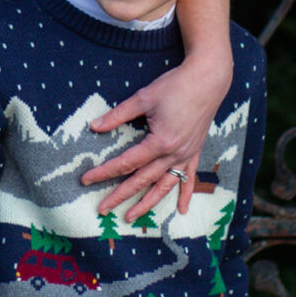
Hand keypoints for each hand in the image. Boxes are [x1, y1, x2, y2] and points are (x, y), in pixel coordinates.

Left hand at [82, 53, 228, 217]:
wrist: (208, 80)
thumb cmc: (175, 86)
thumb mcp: (144, 98)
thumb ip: (118, 115)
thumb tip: (94, 126)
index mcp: (160, 142)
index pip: (126, 163)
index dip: (105, 172)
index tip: (87, 179)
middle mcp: (174, 154)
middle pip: (142, 180)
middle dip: (121, 195)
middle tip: (102, 209)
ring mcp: (186, 155)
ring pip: (164, 186)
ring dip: (147, 203)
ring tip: (132, 216)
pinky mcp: (194, 152)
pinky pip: (189, 178)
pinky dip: (185, 194)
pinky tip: (181, 210)